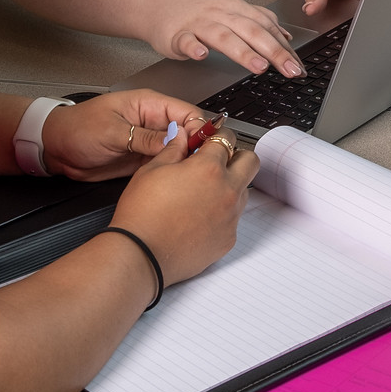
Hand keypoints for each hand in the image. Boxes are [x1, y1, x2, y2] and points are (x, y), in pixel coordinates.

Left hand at [40, 90, 208, 180]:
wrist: (57, 148)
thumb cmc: (78, 128)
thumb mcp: (112, 131)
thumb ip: (144, 137)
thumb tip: (175, 141)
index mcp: (149, 105)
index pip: (186, 113)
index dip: (198, 129)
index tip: (201, 147)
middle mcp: (154, 122)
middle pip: (188, 133)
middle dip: (196, 148)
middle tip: (197, 166)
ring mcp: (150, 142)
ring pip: (179, 151)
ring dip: (185, 162)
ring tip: (190, 176)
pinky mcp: (144, 159)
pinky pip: (166, 164)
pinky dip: (172, 172)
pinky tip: (175, 181)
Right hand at [108, 124, 259, 284]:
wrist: (140, 255)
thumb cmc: (141, 214)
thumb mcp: (151, 170)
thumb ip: (173, 149)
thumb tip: (182, 136)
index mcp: (209, 169)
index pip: (227, 138)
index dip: (215, 136)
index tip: (207, 141)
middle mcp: (227, 191)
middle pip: (250, 161)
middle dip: (235, 156)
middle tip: (215, 161)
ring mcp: (231, 217)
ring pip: (244, 190)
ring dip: (230, 185)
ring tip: (202, 193)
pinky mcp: (228, 239)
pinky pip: (234, 218)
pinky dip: (222, 213)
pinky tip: (198, 218)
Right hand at [147, 0, 302, 76]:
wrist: (154, 2)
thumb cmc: (193, 8)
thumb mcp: (230, 7)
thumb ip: (256, 19)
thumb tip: (285, 35)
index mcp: (235, 7)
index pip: (266, 26)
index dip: (284, 46)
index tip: (299, 65)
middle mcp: (220, 13)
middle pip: (251, 30)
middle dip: (274, 51)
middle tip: (290, 70)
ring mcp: (198, 22)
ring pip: (223, 36)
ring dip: (243, 51)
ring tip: (259, 66)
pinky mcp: (175, 34)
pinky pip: (185, 40)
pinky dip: (193, 47)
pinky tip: (202, 55)